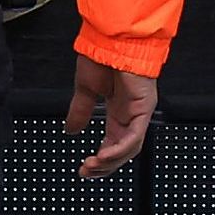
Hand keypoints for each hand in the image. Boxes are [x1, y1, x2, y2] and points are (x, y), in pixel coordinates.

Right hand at [69, 50, 158, 176]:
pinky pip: (134, 137)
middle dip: (105, 165)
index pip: (113, 142)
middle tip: (86, 172)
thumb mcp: (84, 90)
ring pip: (130, 148)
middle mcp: (131, 115)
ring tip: (92, 167)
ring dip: (111, 161)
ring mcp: (139, 113)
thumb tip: (70, 130)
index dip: (101, 158)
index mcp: (118, 111)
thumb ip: (80, 112)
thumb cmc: (100, 58)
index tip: (85, 167)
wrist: (111, 42)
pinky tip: (104, 156)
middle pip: (123, 150)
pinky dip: (119, 149)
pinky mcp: (144, 109)